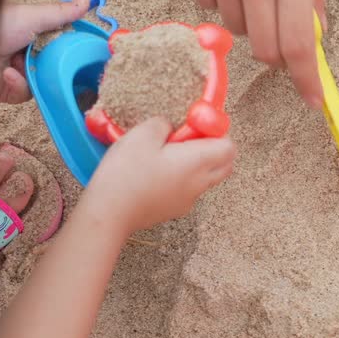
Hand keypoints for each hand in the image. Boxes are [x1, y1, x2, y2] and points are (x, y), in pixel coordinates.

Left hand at [0, 0, 91, 103]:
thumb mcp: (34, 16)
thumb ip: (61, 13)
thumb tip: (87, 0)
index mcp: (32, 36)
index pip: (60, 45)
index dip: (70, 49)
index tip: (83, 51)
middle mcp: (25, 55)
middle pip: (53, 67)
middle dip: (54, 66)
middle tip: (55, 62)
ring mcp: (16, 74)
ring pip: (42, 83)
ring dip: (33, 74)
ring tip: (22, 64)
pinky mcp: (5, 91)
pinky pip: (24, 94)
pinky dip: (18, 84)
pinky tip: (8, 73)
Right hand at [85, 118, 235, 231]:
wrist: (109, 213)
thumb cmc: (126, 173)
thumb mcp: (142, 134)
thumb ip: (163, 123)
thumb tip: (169, 127)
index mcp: (198, 162)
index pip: (230, 147)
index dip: (217, 132)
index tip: (195, 126)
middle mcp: (199, 183)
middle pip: (224, 164)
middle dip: (212, 148)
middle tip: (185, 138)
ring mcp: (188, 200)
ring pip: (206, 177)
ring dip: (196, 163)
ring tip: (166, 155)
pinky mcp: (174, 209)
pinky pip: (188, 190)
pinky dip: (182, 179)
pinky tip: (155, 173)